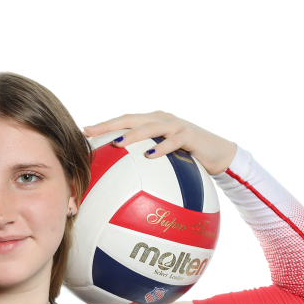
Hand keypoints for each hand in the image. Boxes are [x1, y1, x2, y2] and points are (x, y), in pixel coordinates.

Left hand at [83, 111, 237, 174]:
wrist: (220, 155)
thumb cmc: (189, 162)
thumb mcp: (165, 163)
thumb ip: (145, 165)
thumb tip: (120, 185)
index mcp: (152, 122)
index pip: (123, 121)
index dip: (104, 125)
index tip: (83, 132)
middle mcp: (161, 119)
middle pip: (131, 119)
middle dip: (109, 125)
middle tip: (90, 133)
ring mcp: (176, 125)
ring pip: (150, 126)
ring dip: (133, 134)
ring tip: (116, 143)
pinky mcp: (190, 135)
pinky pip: (174, 141)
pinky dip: (162, 147)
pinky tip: (150, 156)